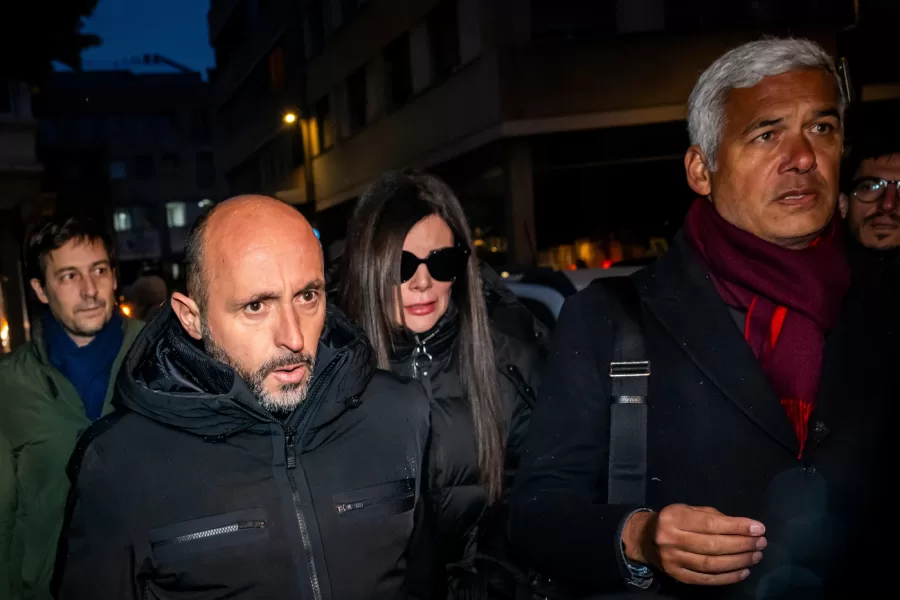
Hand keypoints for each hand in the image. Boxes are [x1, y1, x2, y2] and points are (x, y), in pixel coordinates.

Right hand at [623, 504, 766, 585]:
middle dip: (742, 544)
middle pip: (713, 545)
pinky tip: (743, 571)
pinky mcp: (677, 575)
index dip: (737, 527)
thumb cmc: (673, 521)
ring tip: (755, 556)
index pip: (710, 524)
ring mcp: (672, 559)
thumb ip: (713, 517)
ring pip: (711, 564)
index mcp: (673, 517)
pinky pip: (706, 579)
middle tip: (761, 543)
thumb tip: (745, 528)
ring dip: (738, 561)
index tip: (758, 528)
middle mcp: (670, 539)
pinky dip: (727, 577)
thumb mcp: (688, 510)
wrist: (645, 538)